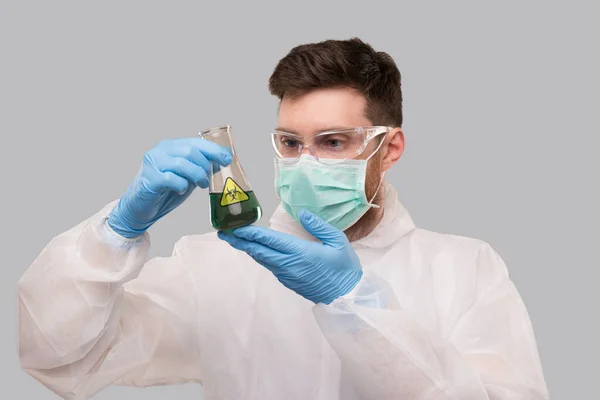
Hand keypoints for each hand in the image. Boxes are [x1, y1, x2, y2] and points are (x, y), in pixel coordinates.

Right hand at [107, 138, 231, 237]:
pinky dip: (181, 185)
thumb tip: (222, 160)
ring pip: (182, 164)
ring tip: (200, 185)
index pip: (195, 143)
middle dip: (205, 165)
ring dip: (197, 175)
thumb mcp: (186, 175)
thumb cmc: (164, 191)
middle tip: (207, 179)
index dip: (213, 150)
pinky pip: (172, 179)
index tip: (227, 159)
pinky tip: (180, 190)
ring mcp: (153, 164)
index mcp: (170, 146)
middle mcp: (160, 151)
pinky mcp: (149, 179)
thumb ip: (199, 166)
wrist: (139, 207)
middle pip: (190, 151)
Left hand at [218, 209, 362, 303]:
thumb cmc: (345, 268)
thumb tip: (302, 214)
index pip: (270, 241)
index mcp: (300, 253)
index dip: (251, 233)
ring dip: (248, 249)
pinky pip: (270, 266)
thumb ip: (318, 226)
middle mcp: (289, 264)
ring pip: (262, 259)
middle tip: (224, 232)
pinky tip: (255, 250)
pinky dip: (260, 256)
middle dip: (240, 241)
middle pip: (259, 251)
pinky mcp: (288, 281)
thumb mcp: (338, 241)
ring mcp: (287, 275)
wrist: (346, 297)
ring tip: (234, 239)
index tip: (235, 227)